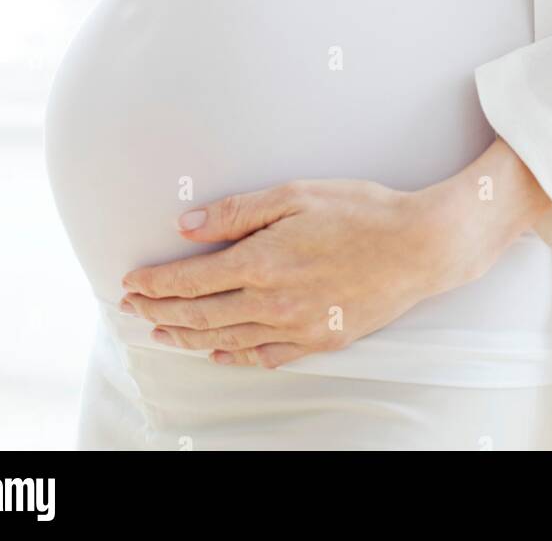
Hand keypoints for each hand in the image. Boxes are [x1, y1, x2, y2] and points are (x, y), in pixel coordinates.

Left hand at [119, 140, 551, 367]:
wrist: (420, 247)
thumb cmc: (361, 211)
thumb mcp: (296, 193)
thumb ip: (238, 211)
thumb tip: (187, 225)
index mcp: (262, 261)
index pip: (192, 279)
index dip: (156, 283)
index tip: (131, 282)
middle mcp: (272, 302)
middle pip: (201, 314)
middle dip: (161, 311)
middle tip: (132, 309)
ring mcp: (296, 327)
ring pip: (226, 339)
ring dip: (187, 337)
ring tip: (162, 332)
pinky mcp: (319, 341)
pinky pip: (265, 357)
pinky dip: (235, 357)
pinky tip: (219, 353)